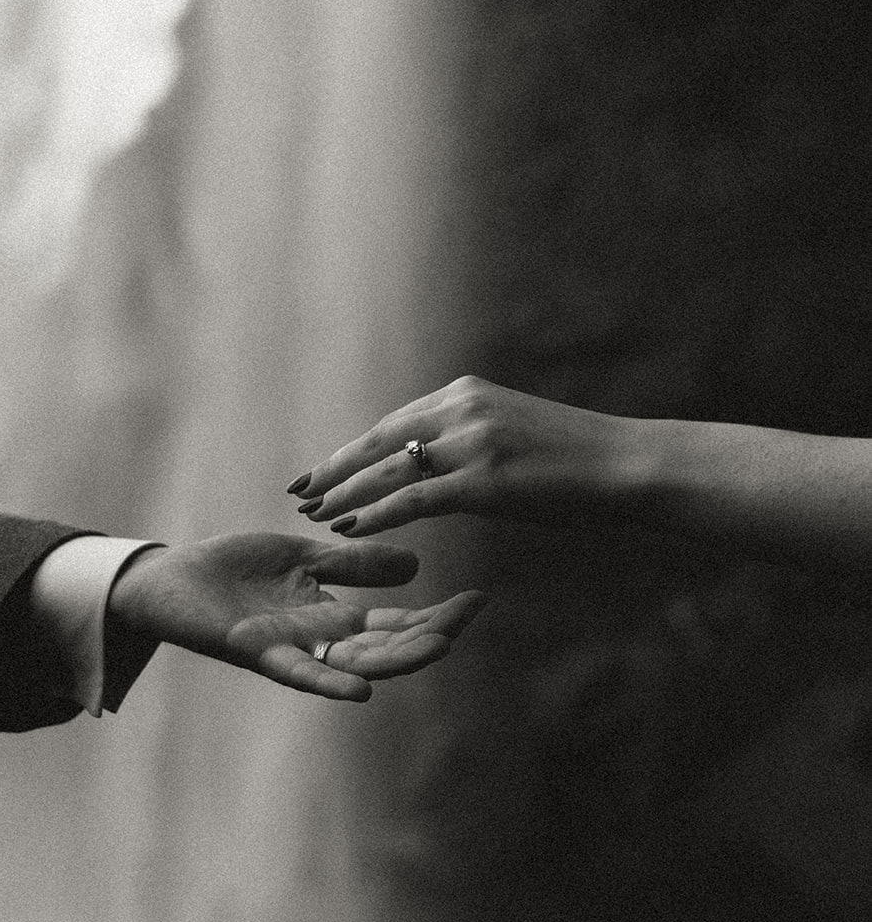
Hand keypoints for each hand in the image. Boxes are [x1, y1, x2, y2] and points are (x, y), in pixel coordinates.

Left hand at [107, 532, 484, 701]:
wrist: (172, 580)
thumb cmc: (233, 571)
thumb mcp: (304, 560)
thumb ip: (353, 565)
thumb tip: (415, 567)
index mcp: (332, 617)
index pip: (396, 622)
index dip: (436, 615)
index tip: (479, 600)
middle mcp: (318, 642)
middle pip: (385, 647)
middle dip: (427, 636)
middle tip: (468, 622)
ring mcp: (290, 650)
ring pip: (351, 664)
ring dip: (393, 661)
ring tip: (436, 650)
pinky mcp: (256, 652)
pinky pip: (299, 673)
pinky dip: (330, 684)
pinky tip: (361, 692)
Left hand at [288, 375, 638, 535]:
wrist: (624, 463)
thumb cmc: (575, 457)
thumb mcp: (512, 431)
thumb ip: (470, 439)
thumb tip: (439, 464)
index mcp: (465, 393)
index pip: (393, 425)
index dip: (353, 450)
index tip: (322, 468)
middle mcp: (461, 409)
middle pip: (377, 442)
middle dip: (333, 468)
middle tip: (297, 489)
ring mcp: (471, 442)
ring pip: (388, 471)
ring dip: (345, 494)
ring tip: (314, 514)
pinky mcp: (483, 479)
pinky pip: (414, 499)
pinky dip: (377, 514)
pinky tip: (349, 528)